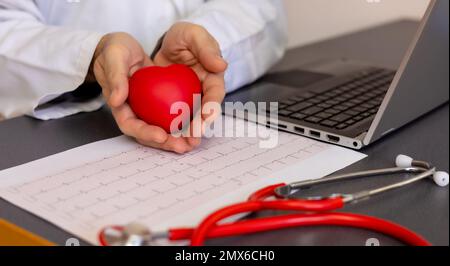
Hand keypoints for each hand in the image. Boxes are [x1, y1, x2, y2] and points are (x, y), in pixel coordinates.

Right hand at [91, 32, 195, 153]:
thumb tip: (117, 101)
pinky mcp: (157, 104)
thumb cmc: (114, 49)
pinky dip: (182, 123)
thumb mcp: (114, 57)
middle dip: (165, 143)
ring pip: (161, 129)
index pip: (129, 124)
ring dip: (176, 138)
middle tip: (183, 146)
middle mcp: (132, 111)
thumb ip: (116, 77)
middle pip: (148, 133)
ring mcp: (145, 109)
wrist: (120, 45)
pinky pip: (170, 116)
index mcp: (119, 104)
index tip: (161, 136)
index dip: (145, 132)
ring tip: (192, 143)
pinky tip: (197, 125)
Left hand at [154, 22, 227, 145]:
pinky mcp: (174, 105)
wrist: (165, 44)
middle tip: (193, 137)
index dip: (212, 107)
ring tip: (181, 145)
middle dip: (200, 127)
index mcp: (213, 76)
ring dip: (186, 133)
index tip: (206, 118)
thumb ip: (206, 47)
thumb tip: (221, 65)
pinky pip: (172, 119)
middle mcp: (203, 92)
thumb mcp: (193, 34)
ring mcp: (189, 101)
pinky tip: (164, 137)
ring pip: (189, 120)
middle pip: (204, 112)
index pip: (215, 93)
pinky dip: (169, 128)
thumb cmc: (183, 37)